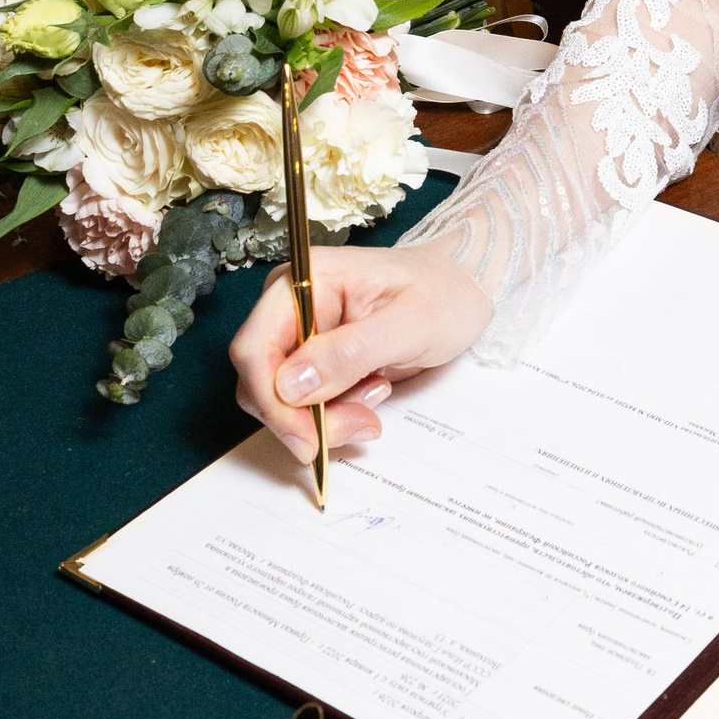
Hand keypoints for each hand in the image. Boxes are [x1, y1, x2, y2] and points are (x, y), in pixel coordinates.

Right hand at [228, 244, 493, 462]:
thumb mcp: (409, 323)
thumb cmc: (443, 293)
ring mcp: (299, 333)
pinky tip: (373, 391)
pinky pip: (304, 404)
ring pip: (280, 400)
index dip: (272, 401)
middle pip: (261, 381)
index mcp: (304, 280)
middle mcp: (289, 305)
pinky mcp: (313, 359)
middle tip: (363, 422)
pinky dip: (335, 413)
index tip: (308, 438)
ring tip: (377, 397)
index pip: (255, 349)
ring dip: (326, 417)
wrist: (464, 290)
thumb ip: (349, 352)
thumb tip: (290, 384)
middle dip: (305, 416)